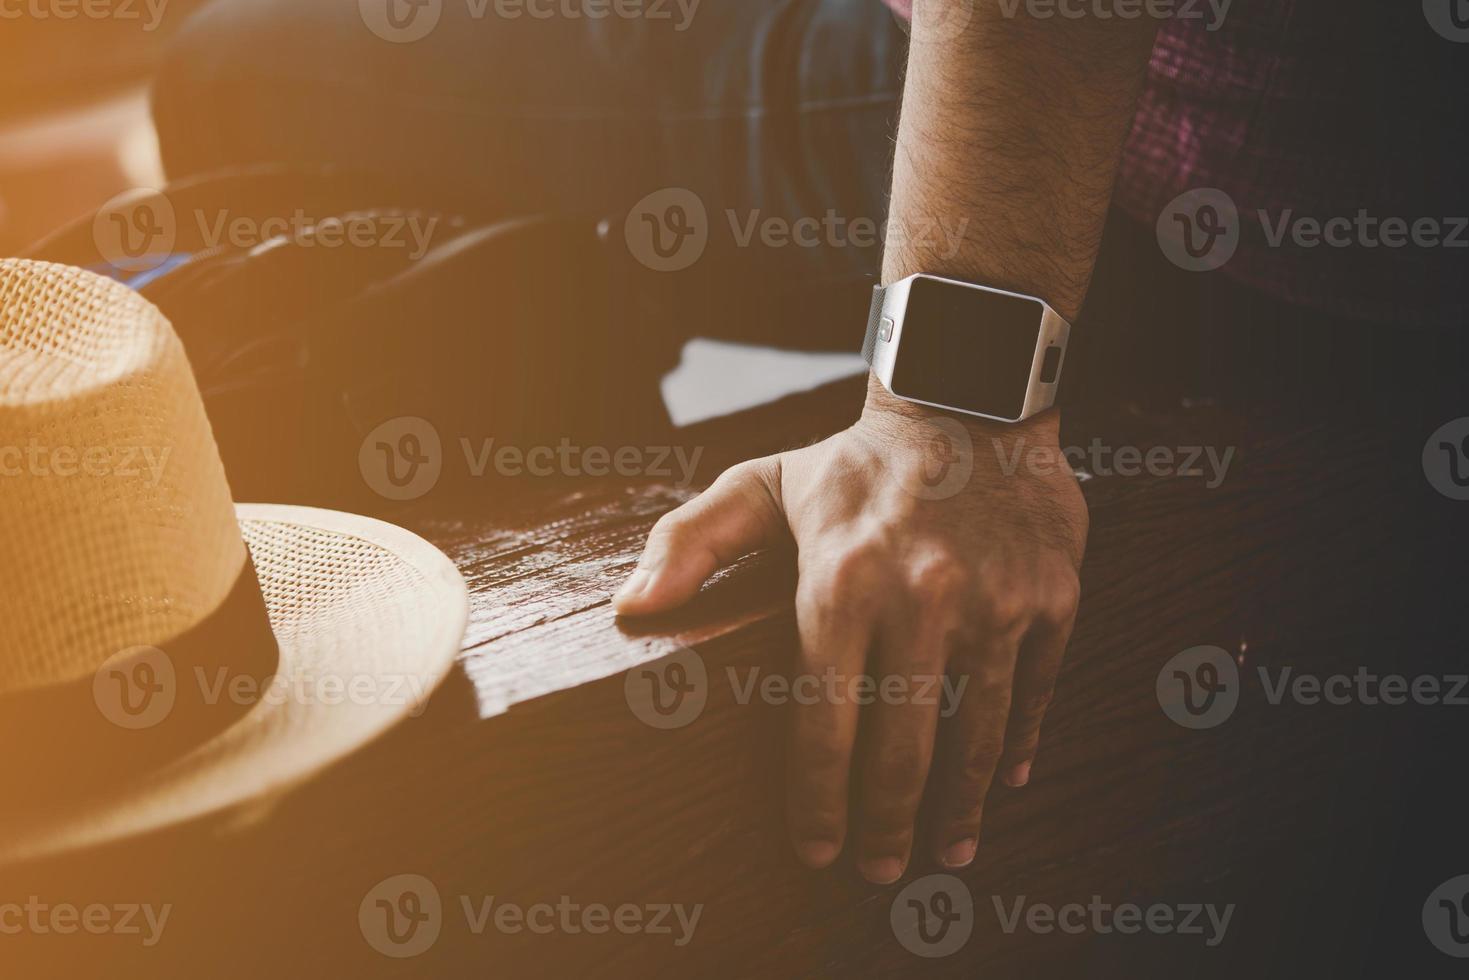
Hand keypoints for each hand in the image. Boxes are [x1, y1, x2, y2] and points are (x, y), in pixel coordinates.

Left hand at [614, 382, 1087, 881]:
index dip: (816, 796)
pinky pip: (1034, 691)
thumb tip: (629, 610)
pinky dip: (1018, 743)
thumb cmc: (853, 463)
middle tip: (879, 869)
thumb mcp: (761, 485)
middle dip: (888, 822)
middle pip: (904, 745)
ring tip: (945, 850)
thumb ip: (689, 544)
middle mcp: (923, 597)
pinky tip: (1003, 781)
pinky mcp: (1052, 597)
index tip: (813, 846)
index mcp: (842, 581)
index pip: (822, 718)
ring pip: (977, 732)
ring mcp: (996, 601)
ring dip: (960, 804)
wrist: (969, 400)